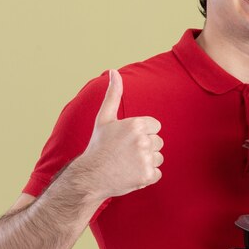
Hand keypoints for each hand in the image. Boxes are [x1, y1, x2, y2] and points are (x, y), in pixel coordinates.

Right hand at [81, 69, 163, 198]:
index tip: (127, 140)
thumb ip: (113, 94)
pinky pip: (157, 173)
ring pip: (158, 158)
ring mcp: (146, 159)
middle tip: (125, 153)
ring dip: (146, 162)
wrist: (90, 177)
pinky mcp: (147, 175)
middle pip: (158, 142)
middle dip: (145, 147)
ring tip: (127, 164)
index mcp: (136, 124)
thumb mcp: (104, 118)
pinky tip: (130, 174)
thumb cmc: (98, 146)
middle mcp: (143, 140)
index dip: (142, 133)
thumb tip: (113, 71)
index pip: (155, 126)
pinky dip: (146, 176)